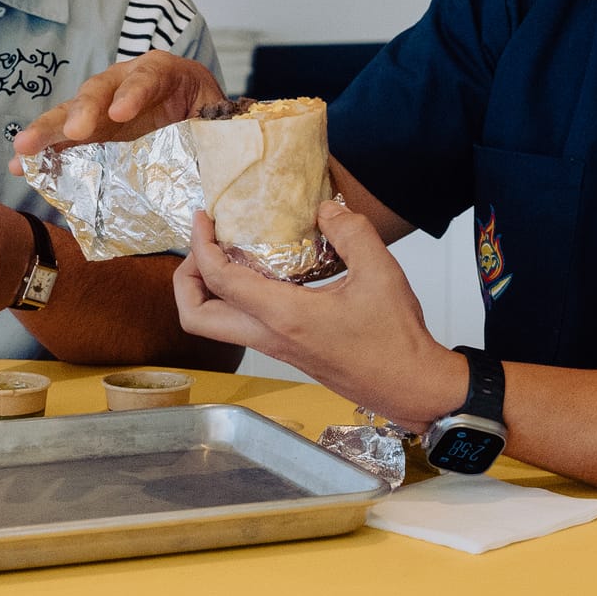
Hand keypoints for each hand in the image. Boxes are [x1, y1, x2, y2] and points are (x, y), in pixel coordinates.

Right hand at [10, 49, 224, 158]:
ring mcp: (102, 106)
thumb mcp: (220, 117)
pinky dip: (42, 152)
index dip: (133, 93)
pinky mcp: (88, 131)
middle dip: (84, 111)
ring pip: (72, 113)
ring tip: (24, 149)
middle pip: (100, 90)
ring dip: (48, 131)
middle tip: (74, 132)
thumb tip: (227, 158)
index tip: (121, 114)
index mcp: (164, 73)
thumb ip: (220, 131)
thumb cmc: (209, 116)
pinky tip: (19, 166)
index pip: (147, 76)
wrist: (198, 120)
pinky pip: (62, 139)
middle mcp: (125, 83)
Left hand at [174, 201, 470, 434]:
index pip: (220, 281)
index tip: (202, 218)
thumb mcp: (381, 272)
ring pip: (216, 327)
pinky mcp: (288, 352)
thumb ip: (351, 231)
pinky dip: (235, 299)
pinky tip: (263, 273)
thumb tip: (326, 207)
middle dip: (186, 279)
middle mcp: (270, 336)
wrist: (411, 388)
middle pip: (196, 318)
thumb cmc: (396, 338)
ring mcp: (277, 348)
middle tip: (203, 246)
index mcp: (284, 316)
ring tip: (227, 255)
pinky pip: (242, 326)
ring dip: (208, 291)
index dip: (201, 246)